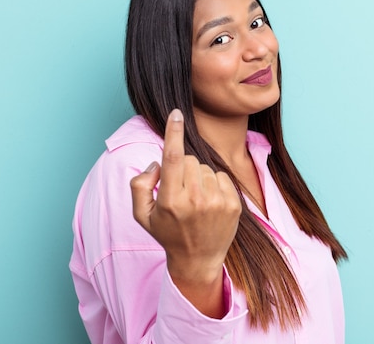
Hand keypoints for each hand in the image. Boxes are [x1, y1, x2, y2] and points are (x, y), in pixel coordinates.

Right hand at [130, 109, 241, 313]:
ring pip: (206, 167)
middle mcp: (195, 200)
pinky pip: (221, 176)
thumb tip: (157, 164)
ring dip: (199, 177)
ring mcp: (217, 202)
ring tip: (196, 200)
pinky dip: (214, 184)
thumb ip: (140, 185)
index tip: (176, 113)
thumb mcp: (142, 215)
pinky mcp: (233, 205)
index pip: (173, 157)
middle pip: (190, 160)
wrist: (198, 259)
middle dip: (183, 168)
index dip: (173, 132)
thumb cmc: (168, 234)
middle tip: (180, 190)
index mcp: (170, 201)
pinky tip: (210, 202)